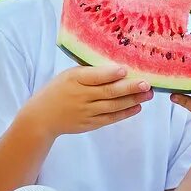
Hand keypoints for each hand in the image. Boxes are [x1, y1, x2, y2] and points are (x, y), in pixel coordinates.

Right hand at [30, 64, 152, 137]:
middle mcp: (80, 96)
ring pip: (112, 106)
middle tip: (146, 83)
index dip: (109, 74)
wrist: (42, 117)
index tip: (125, 69)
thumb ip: (88, 72)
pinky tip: (137, 107)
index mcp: (73, 79)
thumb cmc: (58, 90)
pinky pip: (110, 118)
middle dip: (129, 88)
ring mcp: (85, 112)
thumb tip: (117, 66)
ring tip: (148, 94)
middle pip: (108, 92)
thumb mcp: (68, 75)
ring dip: (132, 100)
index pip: (93, 76)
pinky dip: (124, 113)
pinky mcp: (89, 123)